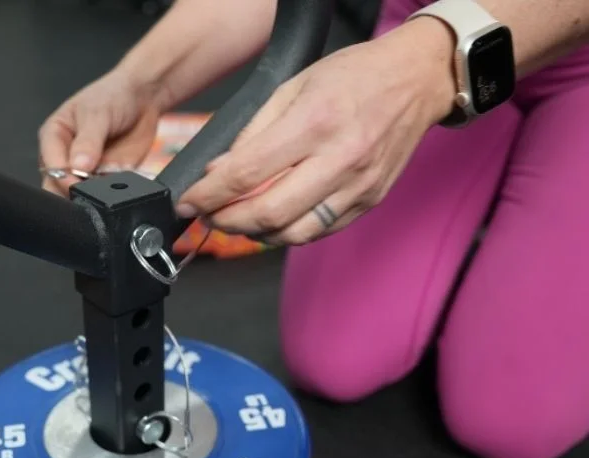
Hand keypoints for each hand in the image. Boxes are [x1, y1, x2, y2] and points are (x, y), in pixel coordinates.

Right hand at [38, 70, 165, 195]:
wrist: (143, 98)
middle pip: (59, 186)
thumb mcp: (97, 113)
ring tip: (109, 179)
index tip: (76, 180)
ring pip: (80, 194)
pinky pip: (105, 195)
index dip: (62, 177)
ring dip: (94, 194)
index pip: (49, 165)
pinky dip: (111, 194)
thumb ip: (87, 140)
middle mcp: (66, 156)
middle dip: (73, 190)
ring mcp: (85, 171)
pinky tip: (120, 182)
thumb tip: (78, 165)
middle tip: (92, 184)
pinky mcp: (105, 179)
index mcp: (54, 136)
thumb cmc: (113, 95)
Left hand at [175, 18, 455, 244]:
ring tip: (237, 220)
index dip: (209, 195)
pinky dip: (289, 232)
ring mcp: (358, 184)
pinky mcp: (369, 200)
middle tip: (208, 216)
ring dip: (256, 233)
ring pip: (294, 232)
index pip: (247, 172)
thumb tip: (217, 171)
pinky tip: (273, 220)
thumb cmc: (354, 76)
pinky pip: (320, 231)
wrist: (417, 79)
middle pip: (268, 212)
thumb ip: (253, 133)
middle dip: (227, 221)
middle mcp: (339, 158)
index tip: (188, 202)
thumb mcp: (293, 87)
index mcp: (314, 122)